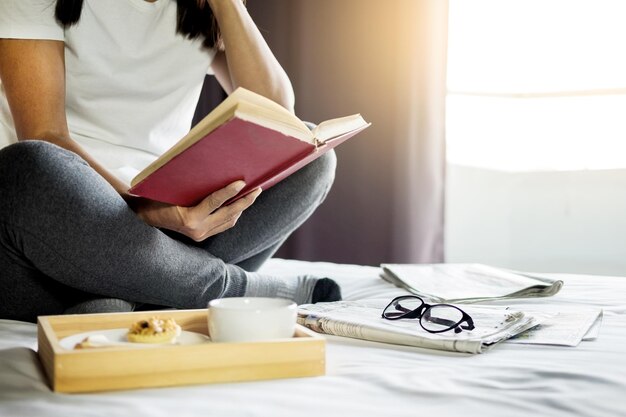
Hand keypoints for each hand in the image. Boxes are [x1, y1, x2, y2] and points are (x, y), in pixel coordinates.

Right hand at [130, 180, 260, 241]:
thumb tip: (210, 169)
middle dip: (245, 201)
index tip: (242, 182)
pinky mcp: (201, 236)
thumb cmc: (154, 199)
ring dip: (241, 208)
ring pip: (229, 221)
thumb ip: (190, 186)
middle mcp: (197, 230)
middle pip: (229, 214)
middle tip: (257, 189)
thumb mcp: (170, 190)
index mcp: (189, 218)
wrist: (142, 218)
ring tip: (251, 195)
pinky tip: (238, 205)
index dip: (230, 191)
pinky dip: (232, 214)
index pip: (215, 202)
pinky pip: (223, 225)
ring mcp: (200, 235)